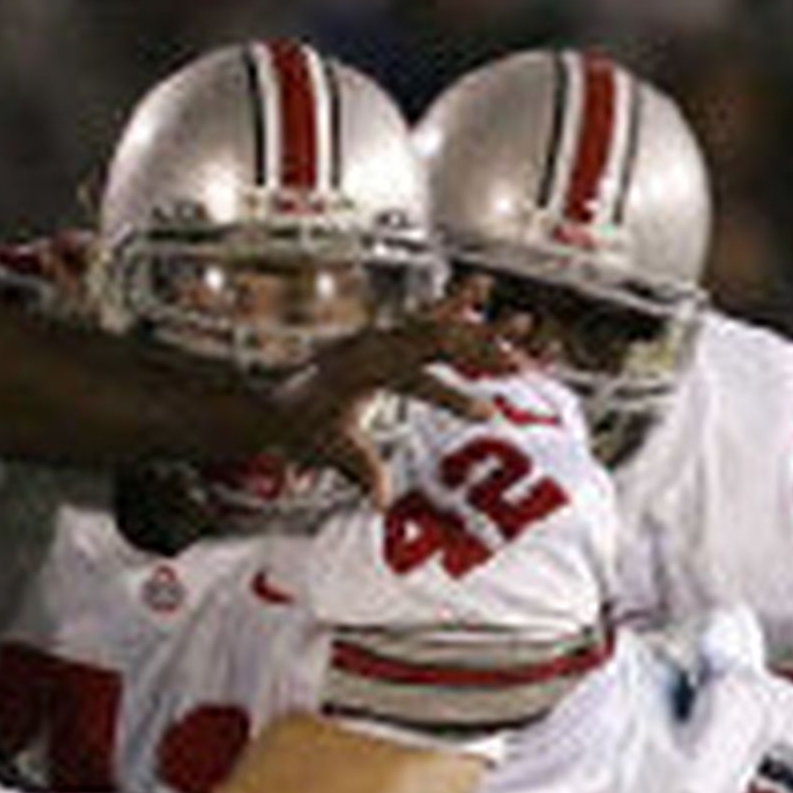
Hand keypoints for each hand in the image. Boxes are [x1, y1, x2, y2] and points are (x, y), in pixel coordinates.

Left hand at [281, 277, 543, 503]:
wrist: (267, 402)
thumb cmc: (298, 428)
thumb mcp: (332, 450)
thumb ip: (362, 471)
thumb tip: (382, 503)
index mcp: (364, 372)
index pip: (420, 383)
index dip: (455, 399)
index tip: (490, 413)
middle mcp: (374, 346)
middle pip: (439, 340)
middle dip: (485, 347)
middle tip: (525, 350)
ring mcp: (378, 337)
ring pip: (437, 324)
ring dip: (477, 321)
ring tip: (519, 312)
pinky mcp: (381, 335)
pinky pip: (423, 317)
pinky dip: (453, 306)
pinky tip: (478, 289)